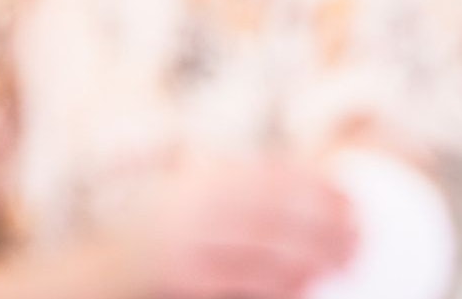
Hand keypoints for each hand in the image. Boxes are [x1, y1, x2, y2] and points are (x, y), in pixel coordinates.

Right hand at [132, 157, 356, 298]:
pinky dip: (281, 286)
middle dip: (327, 226)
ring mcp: (191, 244)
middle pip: (280, 212)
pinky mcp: (187, 279)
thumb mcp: (190, 196)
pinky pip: (247, 283)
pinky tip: (303, 288)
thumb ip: (233, 187)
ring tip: (341, 265)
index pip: (272, 175)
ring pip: (269, 250)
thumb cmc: (156, 235)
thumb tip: (306, 187)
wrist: (102, 270)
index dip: (318, 186)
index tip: (352, 200)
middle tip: (358, 240)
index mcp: (202, 178)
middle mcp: (197, 204)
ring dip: (313, 258)